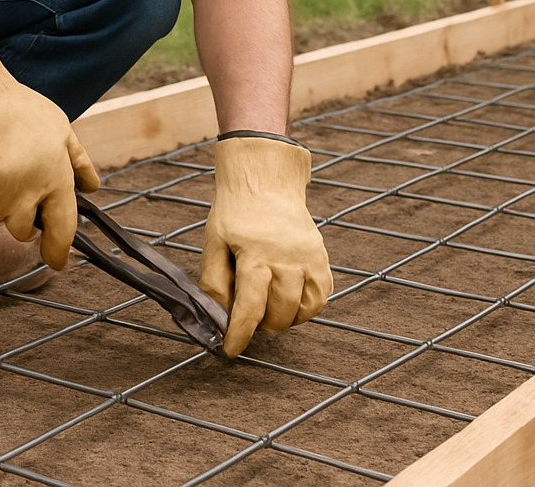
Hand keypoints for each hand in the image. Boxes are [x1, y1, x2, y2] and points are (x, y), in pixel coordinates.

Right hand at [0, 28, 99, 268]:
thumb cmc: (18, 109)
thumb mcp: (60, 127)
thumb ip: (79, 160)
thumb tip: (92, 187)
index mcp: (57, 176)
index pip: (63, 226)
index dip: (59, 249)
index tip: (57, 261)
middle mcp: (30, 189)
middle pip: (22, 230)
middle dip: (17, 214)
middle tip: (10, 183)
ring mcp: (0, 192)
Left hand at [200, 133, 331, 356]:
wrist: (265, 182)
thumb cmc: (235, 213)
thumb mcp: (213, 242)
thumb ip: (213, 282)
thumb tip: (218, 317)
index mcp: (254, 256)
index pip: (249, 308)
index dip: (239, 335)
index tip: (231, 351)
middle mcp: (285, 259)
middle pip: (278, 314)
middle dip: (261, 325)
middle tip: (249, 316)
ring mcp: (307, 259)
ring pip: (302, 311)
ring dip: (283, 320)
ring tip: (269, 309)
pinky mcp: (320, 258)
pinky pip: (320, 298)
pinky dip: (306, 308)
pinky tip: (290, 301)